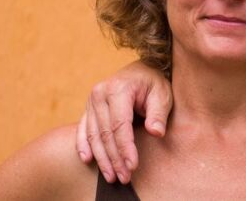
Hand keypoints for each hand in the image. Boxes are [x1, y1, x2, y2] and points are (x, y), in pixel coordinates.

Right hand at [75, 60, 172, 183]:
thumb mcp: (163, 94)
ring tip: (111, 176)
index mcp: (118, 89)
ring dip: (102, 158)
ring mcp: (91, 100)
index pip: (120, 125)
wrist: (142, 69)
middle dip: (115, 158)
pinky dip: (84, 145)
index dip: (125, 148)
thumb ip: (158, 113)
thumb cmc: (154, 82)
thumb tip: (156, 132)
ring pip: (94, 135)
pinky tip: (87, 160)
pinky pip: (83, 129)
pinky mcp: (89, 107)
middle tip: (124, 177)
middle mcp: (100, 94)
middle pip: (106, 133)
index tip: (132, 166)